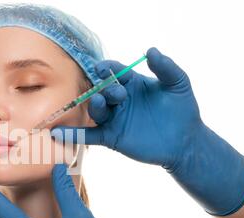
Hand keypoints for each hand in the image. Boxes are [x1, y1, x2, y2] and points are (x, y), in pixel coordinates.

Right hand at [52, 47, 243, 215]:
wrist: (185, 142)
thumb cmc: (183, 110)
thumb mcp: (178, 84)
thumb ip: (166, 67)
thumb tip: (151, 50)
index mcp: (131, 83)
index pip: (114, 71)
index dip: (107, 68)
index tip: (104, 68)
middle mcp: (119, 100)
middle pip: (102, 89)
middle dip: (105, 88)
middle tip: (117, 93)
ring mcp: (113, 119)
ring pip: (95, 110)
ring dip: (94, 105)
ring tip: (99, 103)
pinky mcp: (111, 137)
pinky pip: (89, 135)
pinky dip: (73, 134)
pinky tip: (58, 133)